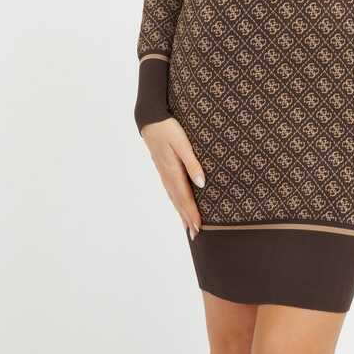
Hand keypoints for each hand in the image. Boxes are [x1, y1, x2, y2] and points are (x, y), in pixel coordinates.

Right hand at [141, 117, 205, 238]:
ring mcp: (163, 171)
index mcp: (173, 171)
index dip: (192, 213)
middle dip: (187, 218)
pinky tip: (177, 203)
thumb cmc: (169, 128)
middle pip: (178, 201)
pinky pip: (170, 189)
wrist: (151, 118)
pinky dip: (175, 200)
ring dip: (181, 212)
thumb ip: (192, 163)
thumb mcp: (182, 144)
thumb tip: (202, 184)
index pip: (185, 197)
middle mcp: (167, 175)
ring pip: (173, 196)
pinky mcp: (162, 167)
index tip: (199, 228)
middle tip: (195, 235)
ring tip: (187, 226)